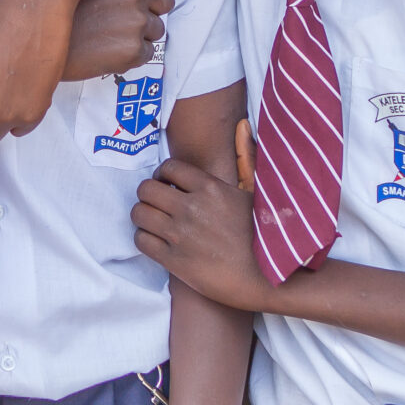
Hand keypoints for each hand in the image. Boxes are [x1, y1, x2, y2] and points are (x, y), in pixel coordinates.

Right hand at [63, 0, 171, 80]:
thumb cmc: (61, 1)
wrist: (37, 39)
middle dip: (147, 10)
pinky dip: (131, 54)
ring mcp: (136, 20)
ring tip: (109, 33)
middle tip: (119, 16)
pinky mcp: (133, 49)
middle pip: (164, 1)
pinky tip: (108, 48)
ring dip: (139, 33)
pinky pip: (147, 52)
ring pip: (156, 28)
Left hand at [132, 151, 268, 312]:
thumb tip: (243, 126)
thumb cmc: (263, 235)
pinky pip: (141, 240)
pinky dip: (144, 238)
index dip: (163, 174)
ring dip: (143, 215)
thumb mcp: (256, 193)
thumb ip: (245, 160)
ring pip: (139, 213)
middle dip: (148, 194)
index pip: (168, 168)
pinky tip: (156, 240)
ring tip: (154, 221)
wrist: (266, 277)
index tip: (167, 183)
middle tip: (157, 203)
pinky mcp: (173, 260)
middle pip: (146, 189)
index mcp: (210, 188)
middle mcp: (191, 208)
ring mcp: (180, 234)